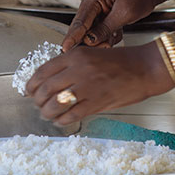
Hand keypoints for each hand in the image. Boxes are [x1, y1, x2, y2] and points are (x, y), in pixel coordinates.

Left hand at [26, 42, 172, 124]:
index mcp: (75, 55)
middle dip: (37, 99)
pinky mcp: (96, 103)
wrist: (145, 68)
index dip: (32, 83)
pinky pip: (70, 115)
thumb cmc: (121, 61)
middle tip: (37, 103)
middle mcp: (78, 70)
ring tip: (47, 113)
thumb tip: (53, 81)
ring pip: (54, 104)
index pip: (43, 70)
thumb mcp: (92, 54)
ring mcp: (86, 87)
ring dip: (46, 112)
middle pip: (45, 89)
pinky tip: (61, 120)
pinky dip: (61, 120)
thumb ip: (72, 65)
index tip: (29, 90)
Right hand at [62, 0, 173, 50]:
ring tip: (116, 35)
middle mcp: (93, 5)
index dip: (72, 38)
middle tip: (106, 43)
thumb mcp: (124, 12)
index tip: (65, 50)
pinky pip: (102, 33)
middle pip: (83, 30)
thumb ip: (105, 28)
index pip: (79, 23)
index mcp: (93, 0)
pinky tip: (119, 32)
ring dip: (103, 39)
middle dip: (93, 40)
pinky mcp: (106, 17)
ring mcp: (99, 12)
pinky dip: (110, 36)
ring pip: (93, 34)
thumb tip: (90, 41)